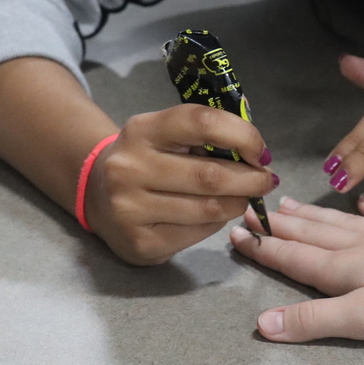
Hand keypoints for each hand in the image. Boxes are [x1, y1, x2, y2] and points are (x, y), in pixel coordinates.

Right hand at [85, 104, 277, 264]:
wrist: (96, 195)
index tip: (261, 152)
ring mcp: (130, 208)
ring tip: (243, 198)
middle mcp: (130, 168)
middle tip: (267, 181)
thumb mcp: (167, 136)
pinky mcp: (140, 242)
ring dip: (238, 204)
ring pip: (208, 209)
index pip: (201, 122)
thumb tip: (257, 149)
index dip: (242, 135)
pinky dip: (216, 224)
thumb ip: (207, 135)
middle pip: (210, 176)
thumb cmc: (148, 160)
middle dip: (250, 180)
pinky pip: (197, 233)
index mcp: (141, 130)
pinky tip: (215, 216)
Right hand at [229, 195, 363, 343]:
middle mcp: (363, 247)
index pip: (294, 256)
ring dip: (315, 215)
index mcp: (344, 269)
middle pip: (313, 234)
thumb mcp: (363, 320)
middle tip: (252, 209)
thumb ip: (313, 321)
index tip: (234, 231)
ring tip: (291, 203)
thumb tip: (261, 323)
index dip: (263, 247)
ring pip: (344, 223)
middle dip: (280, 225)